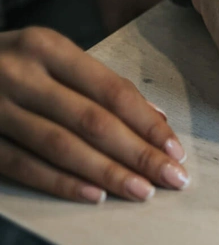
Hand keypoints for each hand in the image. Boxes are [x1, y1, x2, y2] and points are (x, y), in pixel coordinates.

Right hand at [0, 28, 187, 202]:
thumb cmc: (9, 66)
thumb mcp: (49, 59)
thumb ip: (99, 86)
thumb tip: (156, 120)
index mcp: (46, 47)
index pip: (112, 91)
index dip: (147, 124)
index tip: (176, 152)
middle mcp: (18, 72)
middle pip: (92, 121)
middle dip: (138, 154)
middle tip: (173, 179)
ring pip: (60, 145)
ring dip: (106, 173)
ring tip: (142, 192)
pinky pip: (22, 164)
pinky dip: (60, 182)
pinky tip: (92, 196)